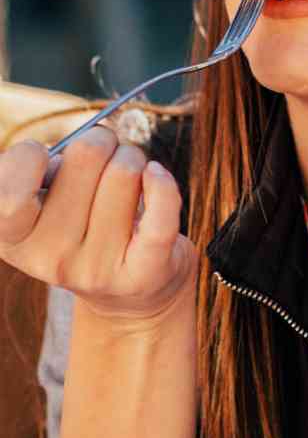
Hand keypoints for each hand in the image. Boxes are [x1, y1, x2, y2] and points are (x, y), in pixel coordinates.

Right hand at [0, 131, 194, 322]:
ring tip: (131, 178)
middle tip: (105, 155)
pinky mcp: (145, 272)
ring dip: (133, 159)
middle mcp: (50, 260)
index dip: (29, 156)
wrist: (131, 296)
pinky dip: (163, 181)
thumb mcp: (46, 202)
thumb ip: (42, 171)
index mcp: (13, 240)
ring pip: (126, 171)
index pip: (8, 193)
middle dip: (101, 141)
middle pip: (86, 156)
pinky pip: (161, 209)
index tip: (46, 157)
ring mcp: (97, 269)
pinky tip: (156, 174)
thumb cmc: (83, 225)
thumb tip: (77, 145)